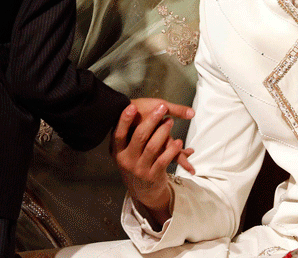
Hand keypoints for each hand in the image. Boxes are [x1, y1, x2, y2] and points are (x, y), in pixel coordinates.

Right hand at [112, 101, 192, 225]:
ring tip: (171, 121)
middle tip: (162, 107)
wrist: (143, 191)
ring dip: (163, 132)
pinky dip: (172, 150)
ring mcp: (139, 169)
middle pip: (139, 136)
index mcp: (118, 152)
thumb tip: (133, 109)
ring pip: (152, 146)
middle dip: (151, 120)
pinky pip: (164, 160)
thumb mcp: (130, 152)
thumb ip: (132, 135)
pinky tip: (179, 142)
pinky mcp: (152, 176)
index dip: (124, 120)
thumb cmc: (137, 163)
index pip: (118, 134)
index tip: (131, 106)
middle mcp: (126, 160)